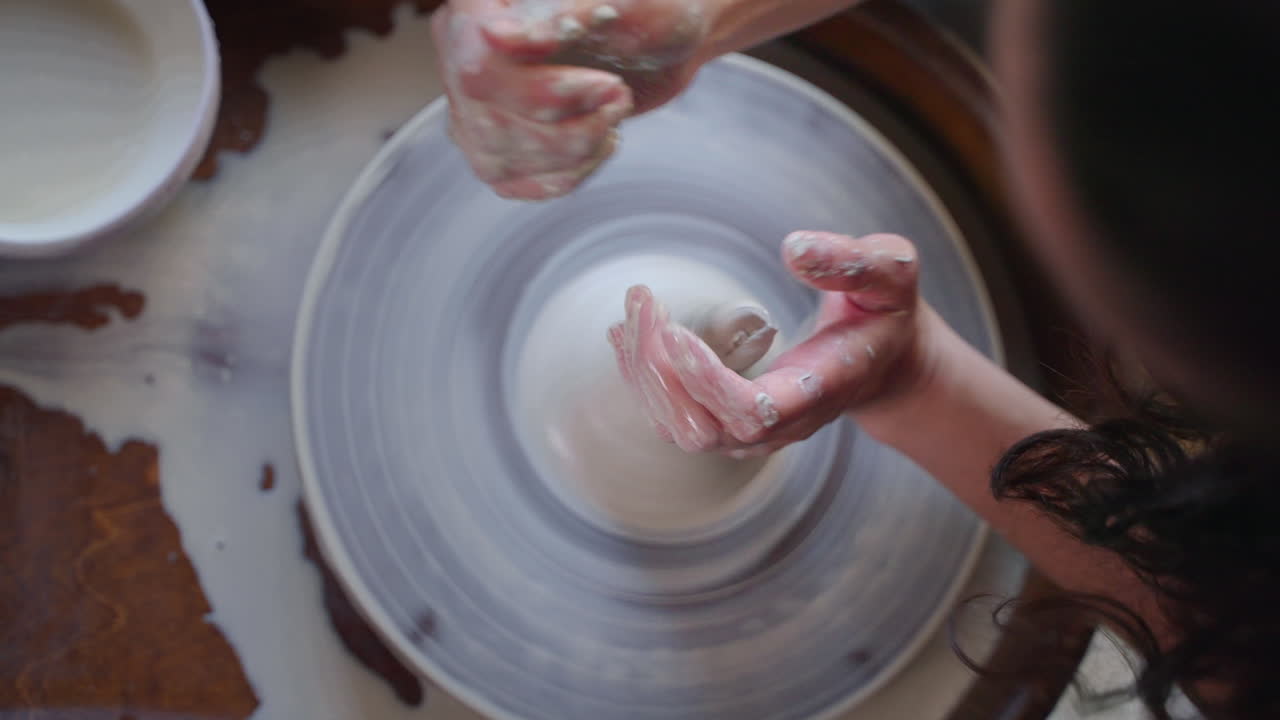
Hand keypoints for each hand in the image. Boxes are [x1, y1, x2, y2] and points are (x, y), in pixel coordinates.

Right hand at [431, 0, 712, 199]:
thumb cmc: (645, 8)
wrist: (662, 35)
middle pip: (490, 118)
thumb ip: (558, 17)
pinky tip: (600, 144)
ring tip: (614, 114)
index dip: (541, 89)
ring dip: (575, 149)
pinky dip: (568, 174)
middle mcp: (463, 54)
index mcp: (479, 7)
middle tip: (620, 97)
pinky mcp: (498, 145)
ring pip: (499, 157)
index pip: (482, 66)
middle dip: (569, 123)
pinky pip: (515, 182)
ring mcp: (473, 106)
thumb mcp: (617, 5)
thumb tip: (496, 37)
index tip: (605, 86)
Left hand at [608, 232, 933, 455]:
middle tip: (642, 299)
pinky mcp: (728, 422)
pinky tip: (629, 331)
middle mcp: (782, 424)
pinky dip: (644, 376)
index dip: (708, 382)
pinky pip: (673, 415)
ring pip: (677, 426)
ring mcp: (752, 431)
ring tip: (634, 307)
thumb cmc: (885, 312)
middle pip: (702, 425)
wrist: (884, 362)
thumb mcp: (891, 273)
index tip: (674, 332)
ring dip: (644, 371)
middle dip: (660, 368)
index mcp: (820, 390)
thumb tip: (794, 248)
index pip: (756, 412)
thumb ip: (854, 262)